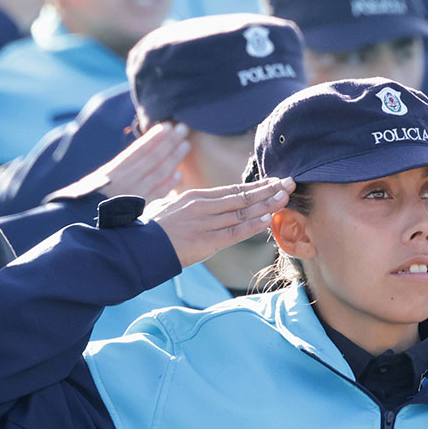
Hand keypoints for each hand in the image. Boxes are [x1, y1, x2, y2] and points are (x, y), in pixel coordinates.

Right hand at [50, 122, 188, 202]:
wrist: (78, 225)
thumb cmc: (83, 203)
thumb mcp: (96, 182)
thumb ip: (115, 171)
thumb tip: (133, 158)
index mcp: (113, 170)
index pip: (137, 149)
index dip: (153, 137)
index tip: (166, 126)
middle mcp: (124, 179)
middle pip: (151, 157)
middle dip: (168, 142)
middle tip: (183, 128)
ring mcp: (133, 193)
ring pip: (157, 172)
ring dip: (173, 158)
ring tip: (185, 145)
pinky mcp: (138, 209)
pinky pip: (157, 194)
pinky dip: (168, 184)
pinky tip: (179, 175)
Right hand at [146, 177, 292, 268]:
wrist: (137, 246)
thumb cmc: (151, 228)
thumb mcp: (169, 207)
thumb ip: (188, 205)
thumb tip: (198, 203)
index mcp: (196, 197)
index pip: (233, 190)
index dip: (256, 186)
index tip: (274, 182)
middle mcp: (204, 207)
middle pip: (242, 197)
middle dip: (268, 190)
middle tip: (290, 183)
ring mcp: (205, 224)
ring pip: (242, 212)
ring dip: (266, 205)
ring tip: (285, 197)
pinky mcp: (205, 242)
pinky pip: (233, 233)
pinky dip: (251, 226)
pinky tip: (267, 219)